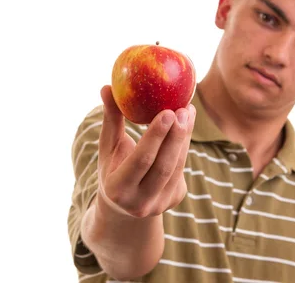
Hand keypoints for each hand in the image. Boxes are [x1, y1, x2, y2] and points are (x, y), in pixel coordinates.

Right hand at [96, 85, 195, 218]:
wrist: (123, 206)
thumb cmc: (112, 166)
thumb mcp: (108, 147)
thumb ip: (111, 119)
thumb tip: (106, 87)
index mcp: (118, 189)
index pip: (141, 161)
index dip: (155, 137)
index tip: (167, 111)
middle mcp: (140, 203)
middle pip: (164, 166)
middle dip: (176, 136)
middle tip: (183, 108)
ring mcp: (160, 204)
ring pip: (178, 167)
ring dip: (185, 137)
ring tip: (187, 111)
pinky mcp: (175, 199)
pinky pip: (182, 168)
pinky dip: (184, 145)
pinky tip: (185, 125)